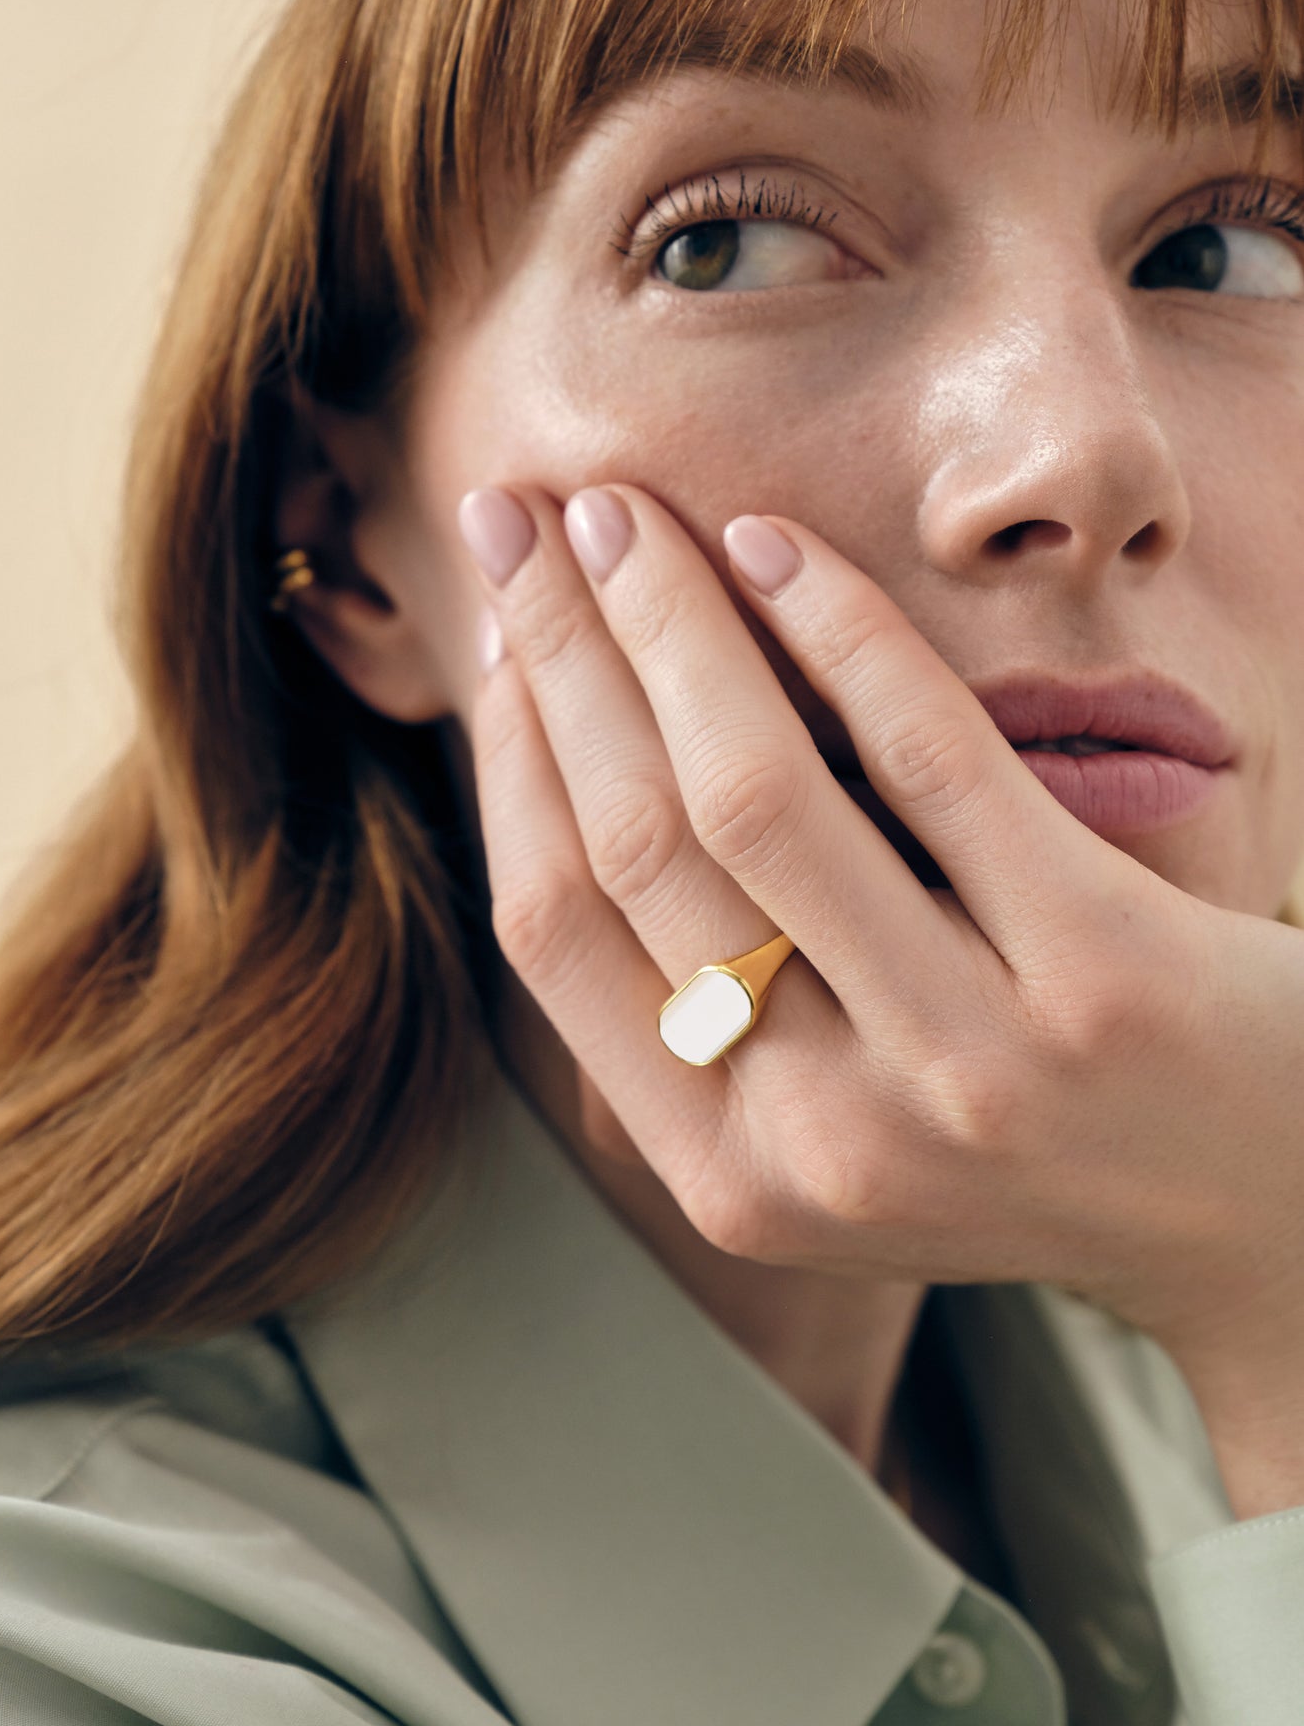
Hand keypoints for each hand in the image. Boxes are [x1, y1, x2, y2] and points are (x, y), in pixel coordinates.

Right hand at [462, 481, 1303, 1510]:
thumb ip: (712, 1010)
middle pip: (633, 841)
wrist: (1266, 1214)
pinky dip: (840, 630)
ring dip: (665, 620)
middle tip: (522, 518)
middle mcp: (820, 1141)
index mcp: (729, 1178)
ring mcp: (958, 1066)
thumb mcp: (839, 1125)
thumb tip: (567, 777)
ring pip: (749, 794)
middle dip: (557, 651)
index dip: (508, 755)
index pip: (552, 930)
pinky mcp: (1094, 976)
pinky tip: (778, 545)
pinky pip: (928, 761)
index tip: (498, 631)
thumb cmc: (1032, 1136)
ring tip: (624, 511)